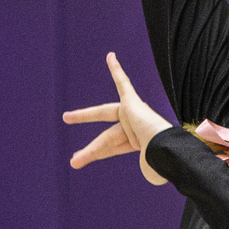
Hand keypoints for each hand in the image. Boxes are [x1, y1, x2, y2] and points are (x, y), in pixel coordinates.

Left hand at [63, 52, 173, 184]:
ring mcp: (134, 114)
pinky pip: (123, 82)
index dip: (94, 154)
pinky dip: (116, 69)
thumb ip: (135, 163)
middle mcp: (134, 127)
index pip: (110, 148)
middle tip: (72, 157)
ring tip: (65, 118)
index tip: (78, 159)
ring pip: (103, 116)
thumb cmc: (157, 156)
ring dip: (83, 117)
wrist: (164, 146)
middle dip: (89, 149)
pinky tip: (110, 56)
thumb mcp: (146, 164)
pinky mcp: (133, 102)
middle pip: (105, 139)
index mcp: (137, 142)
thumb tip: (113, 171)